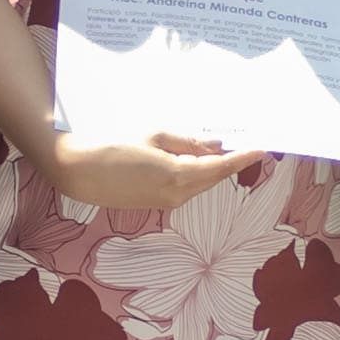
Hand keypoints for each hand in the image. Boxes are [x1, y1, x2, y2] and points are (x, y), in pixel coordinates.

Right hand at [44, 125, 265, 214]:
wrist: (78, 171)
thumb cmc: (113, 145)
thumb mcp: (155, 136)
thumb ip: (188, 142)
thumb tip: (216, 146)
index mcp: (180, 176)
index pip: (221, 167)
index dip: (242, 157)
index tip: (261, 148)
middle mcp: (177, 195)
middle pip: (212, 177)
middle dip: (228, 162)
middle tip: (243, 142)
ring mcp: (165, 202)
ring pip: (198, 183)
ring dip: (210, 168)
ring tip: (218, 147)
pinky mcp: (154, 203)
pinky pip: (184, 187)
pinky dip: (193, 174)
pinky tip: (191, 159)